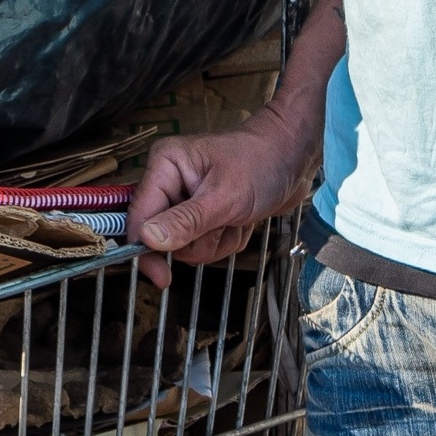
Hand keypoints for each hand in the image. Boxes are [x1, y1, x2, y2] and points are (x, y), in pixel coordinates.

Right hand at [126, 112, 312, 287]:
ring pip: (188, 246)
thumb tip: (148, 239)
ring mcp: (189, 199)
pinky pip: (208, 244)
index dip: (146, 248)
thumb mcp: (224, 197)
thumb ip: (185, 221)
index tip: (161, 277)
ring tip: (237, 219)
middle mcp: (172, 182)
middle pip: (165, 236)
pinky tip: (242, 220)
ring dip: (218, 241)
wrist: (296, 158)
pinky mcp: (207, 214)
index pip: (140, 216)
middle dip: (199, 240)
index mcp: (165, 166)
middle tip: (223, 222)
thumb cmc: (262, 163)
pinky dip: (229, 239)